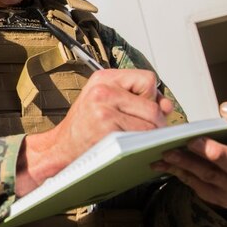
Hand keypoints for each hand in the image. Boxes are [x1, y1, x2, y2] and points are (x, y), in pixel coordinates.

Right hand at [16, 69, 170, 195]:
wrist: (60, 148)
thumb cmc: (84, 127)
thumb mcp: (106, 103)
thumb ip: (138, 99)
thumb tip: (167, 105)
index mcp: (103, 78)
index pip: (148, 79)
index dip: (150, 96)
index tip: (140, 107)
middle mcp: (102, 90)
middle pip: (152, 104)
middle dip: (155, 120)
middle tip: (142, 129)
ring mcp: (104, 109)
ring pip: (151, 121)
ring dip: (148, 134)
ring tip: (131, 137)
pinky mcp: (107, 128)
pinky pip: (141, 136)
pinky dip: (140, 143)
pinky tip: (126, 145)